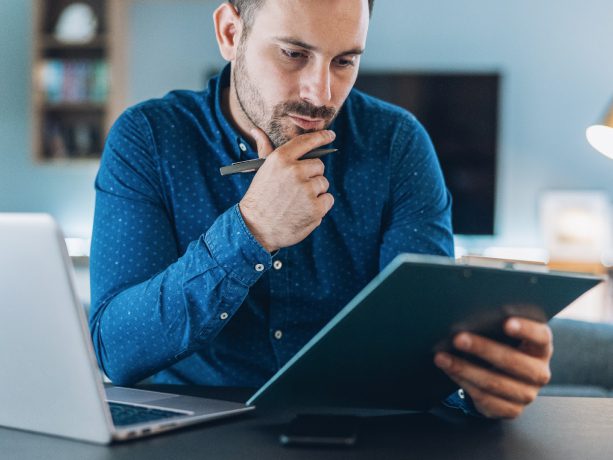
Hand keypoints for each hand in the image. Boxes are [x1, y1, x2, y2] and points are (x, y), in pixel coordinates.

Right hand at [239, 127, 334, 251]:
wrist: (256, 229)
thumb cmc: (259, 198)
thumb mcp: (261, 170)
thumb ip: (264, 148)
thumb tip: (255, 129)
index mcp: (280, 159)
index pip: (307, 142)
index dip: (321, 137)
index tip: (330, 135)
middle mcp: (294, 171)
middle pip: (319, 166)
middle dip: (312, 176)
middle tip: (297, 188)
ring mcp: (306, 190)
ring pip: (323, 183)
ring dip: (315, 192)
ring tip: (298, 201)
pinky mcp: (315, 208)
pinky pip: (328, 199)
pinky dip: (320, 206)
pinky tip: (305, 210)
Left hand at [434, 317, 552, 418]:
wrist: (505, 379)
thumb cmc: (502, 347)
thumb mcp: (505, 336)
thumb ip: (497, 326)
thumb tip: (469, 314)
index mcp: (541, 348)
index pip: (540, 337)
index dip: (526, 330)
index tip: (507, 323)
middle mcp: (539, 372)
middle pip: (512, 361)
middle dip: (483, 349)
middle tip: (458, 338)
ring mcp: (527, 394)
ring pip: (494, 382)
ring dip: (464, 369)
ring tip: (442, 357)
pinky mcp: (511, 410)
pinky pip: (484, 397)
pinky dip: (463, 383)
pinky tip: (449, 371)